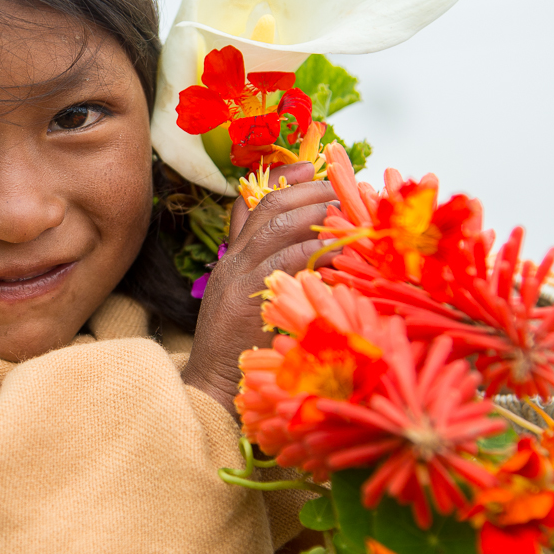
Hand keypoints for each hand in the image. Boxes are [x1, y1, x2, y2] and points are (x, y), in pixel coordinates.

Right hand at [182, 162, 338, 417]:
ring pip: (276, 225)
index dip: (282, 179)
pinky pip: (285, 259)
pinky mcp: (250, 296)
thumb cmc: (238, 350)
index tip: (311, 167)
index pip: (251, 203)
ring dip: (313, 211)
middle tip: (337, 186)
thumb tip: (308, 253)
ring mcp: (239, 276)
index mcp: (233, 259)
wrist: (212, 385)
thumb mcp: (250, 303)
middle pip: (268, 206)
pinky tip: (335, 247)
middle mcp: (234, 261)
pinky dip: (312, 248)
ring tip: (341, 210)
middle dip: (307, 190)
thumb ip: (272, 276)